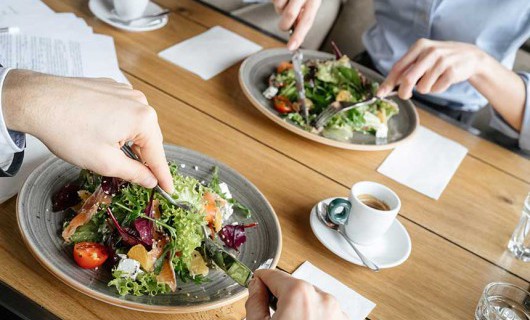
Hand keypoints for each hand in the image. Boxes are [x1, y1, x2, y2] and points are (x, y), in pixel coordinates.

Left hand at [2, 70, 173, 192]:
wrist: (36, 100)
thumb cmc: (68, 130)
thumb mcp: (104, 162)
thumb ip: (133, 173)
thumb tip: (149, 179)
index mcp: (143, 119)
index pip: (157, 156)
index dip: (162, 176)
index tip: (169, 189)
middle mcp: (139, 101)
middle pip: (148, 138)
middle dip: (141, 157)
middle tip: (132, 176)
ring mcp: (124, 92)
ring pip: (134, 125)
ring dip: (127, 141)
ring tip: (105, 151)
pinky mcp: (110, 87)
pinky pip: (122, 112)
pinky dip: (116, 126)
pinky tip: (99, 133)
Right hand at [245, 269, 348, 319]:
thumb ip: (255, 302)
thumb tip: (256, 286)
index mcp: (300, 294)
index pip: (274, 275)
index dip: (261, 279)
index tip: (256, 282)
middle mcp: (323, 299)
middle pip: (294, 288)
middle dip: (282, 298)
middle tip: (271, 316)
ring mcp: (337, 312)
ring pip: (311, 300)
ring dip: (300, 309)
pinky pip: (325, 312)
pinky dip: (315, 317)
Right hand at [272, 0, 320, 50]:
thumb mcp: (310, 2)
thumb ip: (304, 15)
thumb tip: (296, 31)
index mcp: (314, 0)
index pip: (307, 21)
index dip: (298, 35)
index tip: (291, 47)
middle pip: (290, 15)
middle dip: (284, 24)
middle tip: (285, 24)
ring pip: (279, 7)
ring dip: (280, 10)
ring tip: (286, 3)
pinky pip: (274, 1)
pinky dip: (276, 1)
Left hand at [377, 39, 486, 99]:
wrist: (469, 56)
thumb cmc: (440, 60)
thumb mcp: (423, 58)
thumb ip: (408, 69)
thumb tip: (388, 87)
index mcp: (419, 47)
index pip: (398, 67)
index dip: (388, 82)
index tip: (380, 93)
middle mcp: (429, 52)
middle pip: (407, 79)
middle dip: (403, 91)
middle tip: (405, 96)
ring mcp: (442, 61)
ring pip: (422, 87)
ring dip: (426, 89)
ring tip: (435, 79)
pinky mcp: (451, 71)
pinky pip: (436, 89)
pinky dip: (437, 89)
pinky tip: (444, 80)